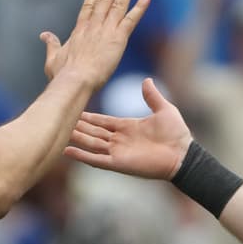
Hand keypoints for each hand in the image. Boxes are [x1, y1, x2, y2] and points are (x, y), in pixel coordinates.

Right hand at [42, 0, 149, 90]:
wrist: (75, 81)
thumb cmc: (62, 75)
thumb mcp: (52, 58)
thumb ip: (51, 44)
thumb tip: (44, 35)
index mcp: (79, 30)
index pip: (89, 5)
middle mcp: (93, 25)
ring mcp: (106, 30)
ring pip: (118, 3)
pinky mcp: (118, 38)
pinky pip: (131, 19)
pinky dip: (140, 7)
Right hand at [65, 77, 192, 179]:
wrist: (183, 155)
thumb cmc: (177, 134)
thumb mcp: (164, 109)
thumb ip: (152, 96)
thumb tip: (146, 79)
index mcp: (127, 127)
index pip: (102, 121)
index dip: (88, 116)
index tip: (74, 109)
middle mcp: (119, 140)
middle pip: (93, 131)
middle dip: (77, 125)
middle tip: (60, 117)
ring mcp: (117, 152)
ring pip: (91, 143)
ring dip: (76, 137)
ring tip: (59, 131)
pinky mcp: (118, 163)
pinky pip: (96, 159)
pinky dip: (82, 155)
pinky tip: (67, 150)